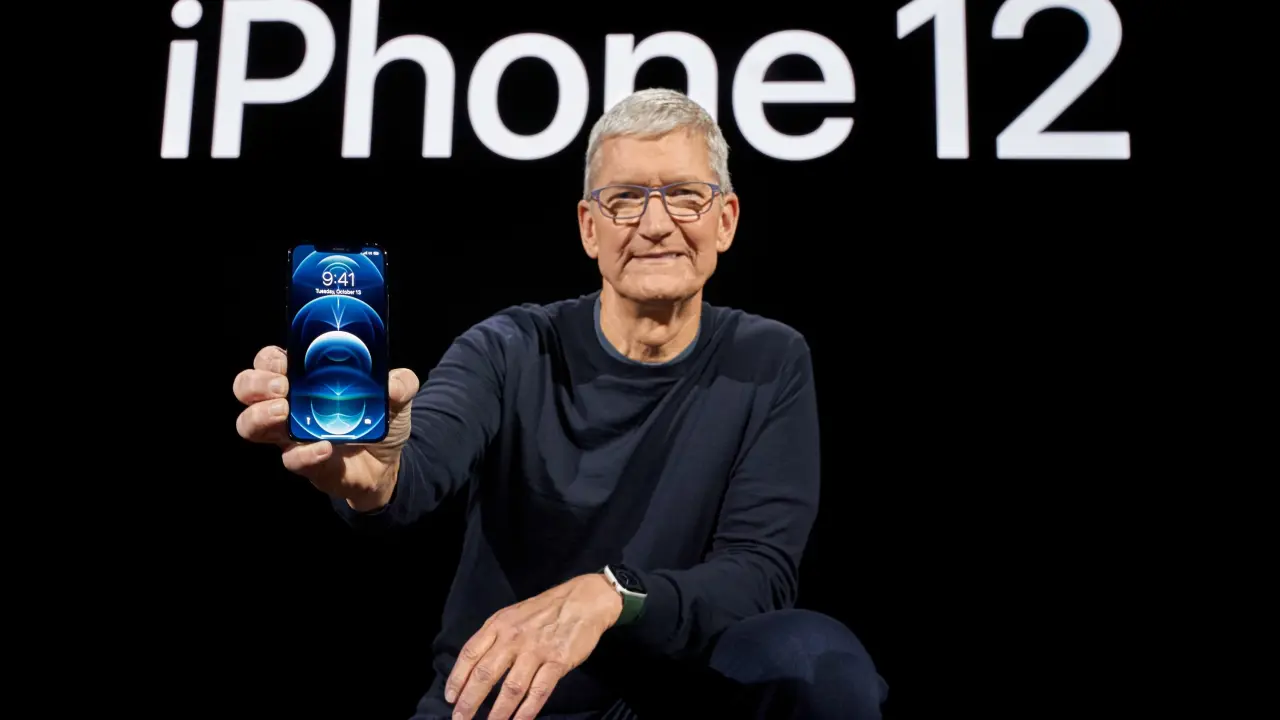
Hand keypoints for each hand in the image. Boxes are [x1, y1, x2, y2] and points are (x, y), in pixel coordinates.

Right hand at [232, 345, 419, 510]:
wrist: (388, 463)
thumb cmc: (378, 419)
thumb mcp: (396, 395)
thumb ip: (400, 383)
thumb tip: (395, 383)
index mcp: (304, 379)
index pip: (269, 361)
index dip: (268, 360)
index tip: (284, 362)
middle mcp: (288, 404)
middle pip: (246, 388)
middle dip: (254, 384)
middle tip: (281, 388)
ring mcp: (290, 435)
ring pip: (249, 425)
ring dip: (259, 416)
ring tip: (283, 413)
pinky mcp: (303, 462)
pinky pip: (290, 459)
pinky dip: (303, 454)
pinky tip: (323, 448)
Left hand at [446, 574, 623, 719]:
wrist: (583, 600)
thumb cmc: (545, 610)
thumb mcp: (513, 615)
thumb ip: (494, 636)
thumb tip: (475, 666)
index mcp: (499, 625)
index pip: (470, 653)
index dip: (457, 678)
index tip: (450, 698)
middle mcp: (513, 638)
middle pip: (486, 674)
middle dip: (470, 701)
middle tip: (461, 719)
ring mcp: (536, 650)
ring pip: (511, 688)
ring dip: (498, 712)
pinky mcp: (558, 662)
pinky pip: (538, 692)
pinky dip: (526, 711)